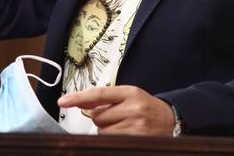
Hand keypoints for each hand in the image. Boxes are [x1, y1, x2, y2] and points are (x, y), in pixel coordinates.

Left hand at [57, 85, 177, 135]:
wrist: (171, 119)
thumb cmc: (146, 107)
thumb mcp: (129, 95)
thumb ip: (106, 98)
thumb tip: (82, 102)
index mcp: (130, 93)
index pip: (98, 94)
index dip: (78, 97)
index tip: (63, 101)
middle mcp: (132, 108)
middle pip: (97, 116)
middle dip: (102, 118)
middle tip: (117, 117)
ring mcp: (135, 126)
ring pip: (102, 131)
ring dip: (107, 130)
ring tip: (123, 126)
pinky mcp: (136, 141)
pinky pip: (110, 140)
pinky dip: (113, 138)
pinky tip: (125, 133)